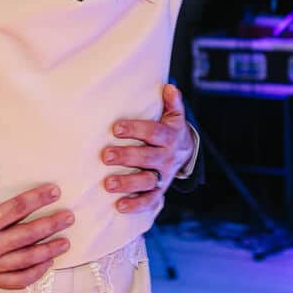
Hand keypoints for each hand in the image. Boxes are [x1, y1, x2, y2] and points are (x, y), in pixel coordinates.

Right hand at [0, 169, 73, 288]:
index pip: (17, 209)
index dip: (38, 199)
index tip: (54, 191)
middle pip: (28, 234)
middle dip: (51, 224)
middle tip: (69, 216)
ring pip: (26, 259)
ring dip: (48, 250)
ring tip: (65, 242)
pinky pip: (16, 281)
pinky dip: (33, 274)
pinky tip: (45, 265)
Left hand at [101, 84, 194, 213]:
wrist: (186, 153)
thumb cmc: (170, 130)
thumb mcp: (174, 116)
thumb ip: (172, 103)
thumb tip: (169, 87)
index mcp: (169, 137)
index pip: (153, 132)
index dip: (136, 130)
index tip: (116, 128)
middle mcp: (167, 158)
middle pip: (147, 158)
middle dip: (127, 157)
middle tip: (105, 155)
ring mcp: (164, 176)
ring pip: (147, 181)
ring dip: (128, 183)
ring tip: (108, 184)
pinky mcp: (160, 191)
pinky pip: (150, 201)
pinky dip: (136, 205)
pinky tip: (120, 206)